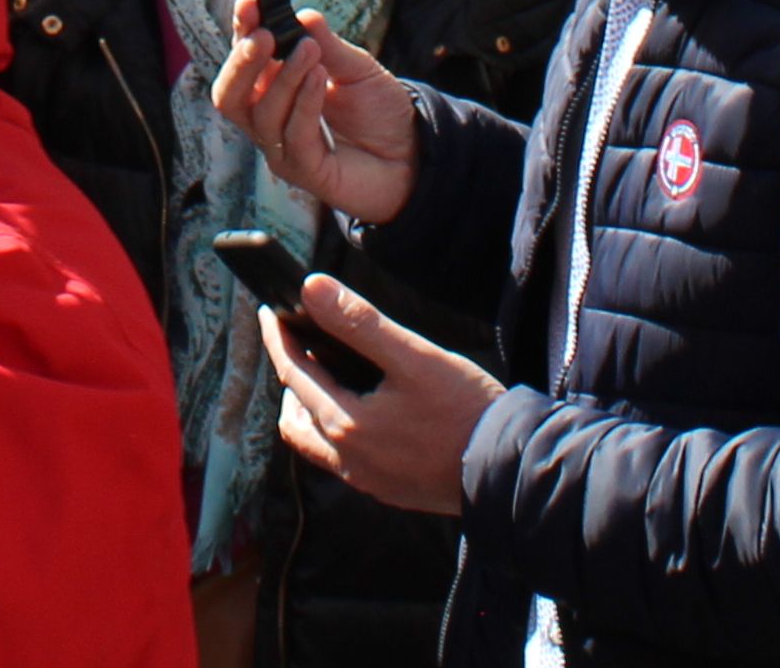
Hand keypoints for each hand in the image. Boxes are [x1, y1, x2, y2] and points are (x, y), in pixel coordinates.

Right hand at [209, 2, 421, 222]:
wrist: (412, 153)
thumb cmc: (377, 110)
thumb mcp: (356, 68)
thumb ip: (328, 45)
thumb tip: (304, 15)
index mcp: (274, 88)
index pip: (243, 60)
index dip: (241, 32)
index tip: (249, 5)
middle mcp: (269, 119)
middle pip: (230, 95)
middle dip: (242, 62)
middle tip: (264, 35)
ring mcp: (283, 149)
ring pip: (261, 115)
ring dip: (284, 77)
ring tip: (310, 50)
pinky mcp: (304, 172)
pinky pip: (294, 136)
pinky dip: (305, 102)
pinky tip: (319, 76)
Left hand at [263, 280, 501, 516]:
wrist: (511, 472)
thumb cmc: (466, 410)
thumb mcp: (414, 356)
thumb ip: (360, 322)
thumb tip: (311, 289)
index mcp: (346, 424)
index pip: (293, 373)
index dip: (278, 338)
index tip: (269, 311)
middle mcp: (348, 460)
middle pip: (295, 415)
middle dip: (292, 375)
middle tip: (302, 341)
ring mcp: (368, 480)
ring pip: (316, 443)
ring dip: (311, 408)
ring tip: (330, 373)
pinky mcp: (389, 489)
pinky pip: (344, 460)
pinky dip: (336, 429)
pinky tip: (364, 408)